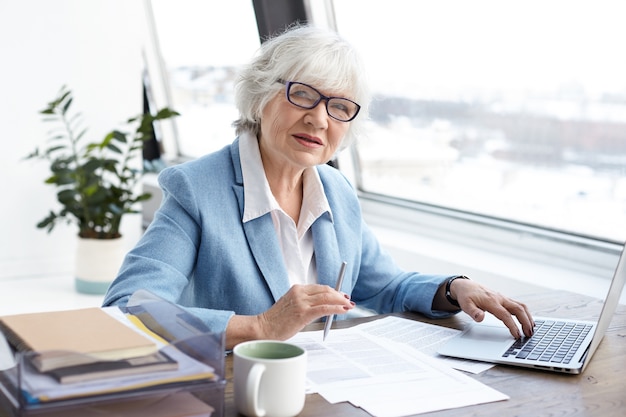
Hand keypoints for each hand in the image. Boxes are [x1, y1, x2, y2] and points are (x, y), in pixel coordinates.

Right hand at [226, 284, 353, 348]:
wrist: (262, 329)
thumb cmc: (275, 321)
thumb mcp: (291, 306)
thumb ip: (304, 303)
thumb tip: (322, 307)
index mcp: (296, 289)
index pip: (320, 287)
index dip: (333, 291)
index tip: (341, 296)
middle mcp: (299, 293)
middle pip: (326, 290)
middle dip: (340, 295)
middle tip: (347, 300)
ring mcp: (301, 302)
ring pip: (327, 297)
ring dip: (341, 301)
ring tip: (348, 305)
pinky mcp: (303, 313)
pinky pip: (324, 308)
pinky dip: (336, 308)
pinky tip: (343, 309)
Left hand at [451, 279, 534, 338]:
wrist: (466, 286)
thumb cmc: (466, 296)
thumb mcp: (465, 305)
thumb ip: (473, 312)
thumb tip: (481, 317)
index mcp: (491, 301)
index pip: (505, 315)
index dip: (513, 326)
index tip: (517, 335)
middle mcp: (500, 299)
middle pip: (518, 309)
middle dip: (526, 322)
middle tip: (529, 334)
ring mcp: (503, 298)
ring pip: (521, 306)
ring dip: (528, 317)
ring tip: (532, 329)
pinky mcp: (504, 299)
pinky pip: (518, 305)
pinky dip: (525, 313)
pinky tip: (527, 321)